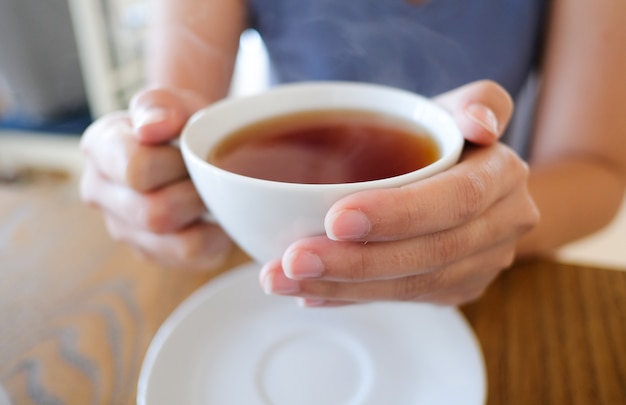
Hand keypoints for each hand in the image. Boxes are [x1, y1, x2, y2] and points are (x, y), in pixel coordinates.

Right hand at [80, 87, 232, 269]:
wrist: (191, 143)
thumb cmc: (180, 122)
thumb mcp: (175, 101)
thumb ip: (161, 106)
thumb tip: (151, 128)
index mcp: (100, 147)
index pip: (137, 169)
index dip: (177, 162)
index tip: (191, 150)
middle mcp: (100, 192)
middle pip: (156, 213)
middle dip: (196, 193)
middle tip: (211, 174)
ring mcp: (123, 229)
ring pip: (177, 244)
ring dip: (206, 216)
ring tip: (213, 192)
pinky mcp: (152, 253)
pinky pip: (193, 257)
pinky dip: (217, 237)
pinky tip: (217, 214)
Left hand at [260, 80, 539, 305]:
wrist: (476, 181)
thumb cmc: (447, 137)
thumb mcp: (458, 108)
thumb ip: (476, 101)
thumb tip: (480, 124)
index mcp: (502, 175)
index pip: (456, 199)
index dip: (399, 213)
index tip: (335, 218)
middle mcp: (504, 225)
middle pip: (432, 253)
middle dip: (359, 261)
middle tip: (296, 260)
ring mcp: (484, 264)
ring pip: (415, 286)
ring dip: (345, 286)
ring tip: (286, 280)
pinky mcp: (459, 289)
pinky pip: (403, 301)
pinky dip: (352, 297)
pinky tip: (311, 294)